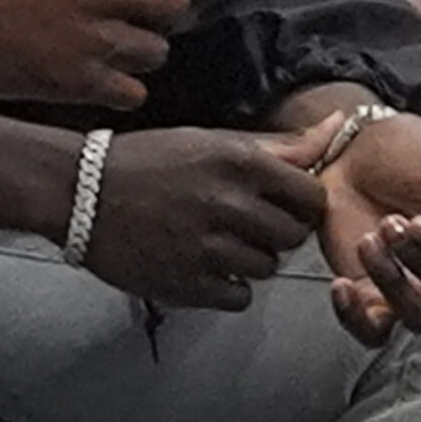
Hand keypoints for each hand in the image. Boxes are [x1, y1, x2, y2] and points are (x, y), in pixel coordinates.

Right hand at [79, 122, 329, 309]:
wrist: (79, 191)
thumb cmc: (147, 161)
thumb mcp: (209, 142)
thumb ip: (279, 145)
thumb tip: (340, 126)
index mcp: (238, 163)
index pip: (311, 197)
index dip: (297, 203)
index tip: (274, 202)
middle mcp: (228, 204)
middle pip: (292, 236)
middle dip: (272, 232)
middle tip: (238, 222)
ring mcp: (208, 247)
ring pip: (266, 268)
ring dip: (247, 258)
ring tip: (211, 240)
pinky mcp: (189, 283)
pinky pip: (238, 296)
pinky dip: (225, 285)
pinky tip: (199, 263)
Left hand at [318, 113, 420, 345]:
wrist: (348, 145)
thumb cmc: (409, 148)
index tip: (420, 220)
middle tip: (390, 223)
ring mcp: (411, 283)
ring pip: (420, 318)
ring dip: (393, 284)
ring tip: (368, 240)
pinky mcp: (371, 291)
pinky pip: (372, 330)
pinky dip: (356, 318)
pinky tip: (342, 284)